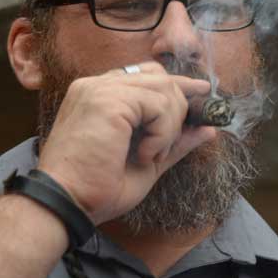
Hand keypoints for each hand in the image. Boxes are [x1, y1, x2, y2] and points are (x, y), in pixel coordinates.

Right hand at [36, 62, 216, 224]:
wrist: (68, 203)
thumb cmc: (99, 188)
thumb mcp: (149, 161)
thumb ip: (175, 141)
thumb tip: (209, 129)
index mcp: (100, 94)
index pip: (148, 74)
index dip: (177, 85)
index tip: (203, 94)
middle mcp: (97, 85)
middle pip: (160, 77)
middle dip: (178, 110)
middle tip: (164, 147)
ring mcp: (100, 89)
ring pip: (164, 89)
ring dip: (169, 128)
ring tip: (151, 155)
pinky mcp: (107, 100)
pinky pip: (158, 104)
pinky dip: (162, 133)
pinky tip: (145, 154)